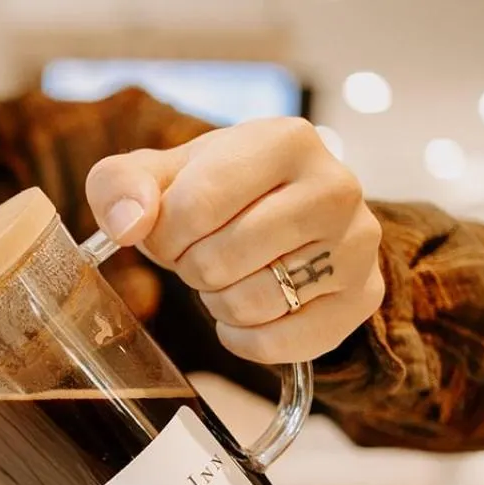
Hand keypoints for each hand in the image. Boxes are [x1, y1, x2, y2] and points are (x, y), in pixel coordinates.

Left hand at [86, 117, 384, 364]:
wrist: (285, 214)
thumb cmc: (215, 191)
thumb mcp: (157, 175)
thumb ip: (121, 187)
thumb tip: (129, 224)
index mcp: (286, 140)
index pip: (194, 207)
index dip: (163, 236)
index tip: (172, 231)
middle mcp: (336, 186)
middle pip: (218, 262)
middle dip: (191, 268)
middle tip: (205, 252)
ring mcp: (357, 244)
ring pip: (250, 305)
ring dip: (219, 302)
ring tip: (232, 274)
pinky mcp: (362, 297)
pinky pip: (278, 344)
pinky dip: (246, 338)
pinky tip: (251, 310)